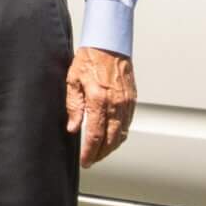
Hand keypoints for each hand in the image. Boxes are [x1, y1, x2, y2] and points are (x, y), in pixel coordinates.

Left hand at [65, 46, 136, 166]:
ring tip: (100, 152)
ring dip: (111, 147)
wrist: (109, 44)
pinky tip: (112, 137)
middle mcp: (116, 104)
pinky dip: (120, 135)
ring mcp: (126, 103)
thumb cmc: (90, 58)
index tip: (85, 161)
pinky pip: (127, 124)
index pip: (95, 135)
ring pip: (122, 134)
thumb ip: (73, 106)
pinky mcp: (132, 100)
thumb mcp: (73, 80)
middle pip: (111, 140)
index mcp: (99, 100)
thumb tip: (73, 127)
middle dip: (101, 154)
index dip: (90, 152)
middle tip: (91, 160)